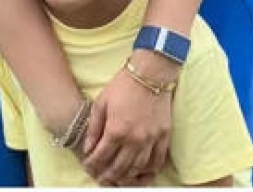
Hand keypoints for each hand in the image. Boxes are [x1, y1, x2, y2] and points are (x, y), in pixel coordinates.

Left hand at [82, 54, 174, 184]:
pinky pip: (157, 161)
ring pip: (138, 168)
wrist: (150, 74)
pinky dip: (149, 170)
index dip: (93, 164)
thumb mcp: (101, 103)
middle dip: (108, 175)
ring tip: (118, 178)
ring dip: (127, 176)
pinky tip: (141, 172)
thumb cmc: (122, 86)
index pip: (102, 156)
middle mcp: (134, 139)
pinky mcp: (164, 137)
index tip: (89, 167)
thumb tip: (88, 147)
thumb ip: (94, 127)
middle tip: (101, 178)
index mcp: (116, 129)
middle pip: (120, 167)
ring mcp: (151, 139)